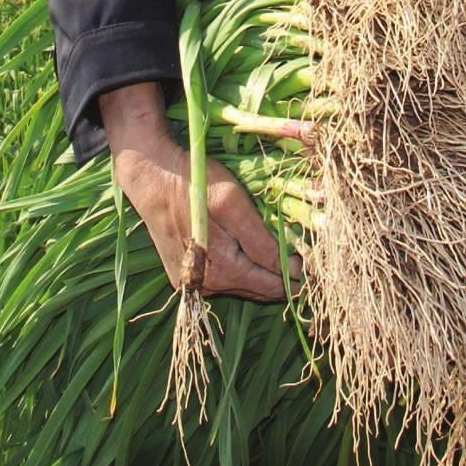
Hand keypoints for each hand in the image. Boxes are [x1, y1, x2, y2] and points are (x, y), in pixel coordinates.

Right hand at [101, 83, 296, 303]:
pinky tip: (244, 251)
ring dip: (262, 274)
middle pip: (259, 290)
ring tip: (279, 253)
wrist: (150, 175)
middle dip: (282, 276)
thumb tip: (292, 270)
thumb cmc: (194, 182)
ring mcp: (193, 284)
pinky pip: (223, 280)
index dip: (299, 274)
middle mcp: (207, 286)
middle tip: (303, 257)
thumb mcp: (233, 203)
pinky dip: (240, 270)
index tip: (316, 262)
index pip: (275, 284)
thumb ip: (262, 241)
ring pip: (242, 286)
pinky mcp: (183, 276)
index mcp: (222, 271)